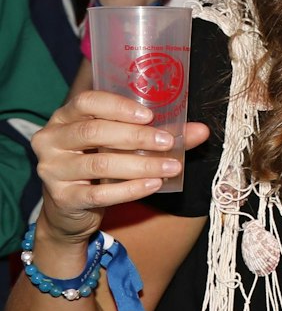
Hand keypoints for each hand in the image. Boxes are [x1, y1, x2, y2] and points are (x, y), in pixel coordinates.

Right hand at [30, 90, 211, 247]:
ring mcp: (52, 170)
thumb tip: (201, 131)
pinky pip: (99, 194)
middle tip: (167, 143)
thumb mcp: (122, 145)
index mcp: (65, 117)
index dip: (118, 106)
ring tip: (171, 167)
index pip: (86, 102)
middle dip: (136, 137)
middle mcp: (52, 140)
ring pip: (99, 163)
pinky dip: (130, 189)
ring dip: (140, 165)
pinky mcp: (62, 198)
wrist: (71, 208)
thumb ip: (158, 135)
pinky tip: (153, 185)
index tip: (149, 115)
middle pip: (93, 131)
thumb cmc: (99, 165)